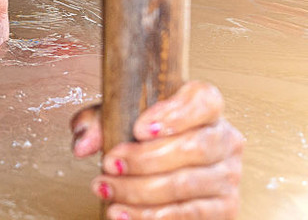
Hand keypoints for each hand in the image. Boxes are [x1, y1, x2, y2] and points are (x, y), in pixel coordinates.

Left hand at [70, 80, 244, 218]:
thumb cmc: (143, 141)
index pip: (204, 101)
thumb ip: (98, 123)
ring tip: (107, 189)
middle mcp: (224, 140)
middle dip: (145, 159)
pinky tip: (124, 213)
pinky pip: (189, 214)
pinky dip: (150, 215)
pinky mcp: (223, 208)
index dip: (174, 114)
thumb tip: (82, 142)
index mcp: (204, 110)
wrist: (158, 175)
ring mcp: (227, 176)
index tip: (139, 129)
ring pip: (187, 184)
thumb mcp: (118, 121)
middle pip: (195, 147)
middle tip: (110, 164)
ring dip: (139, 190)